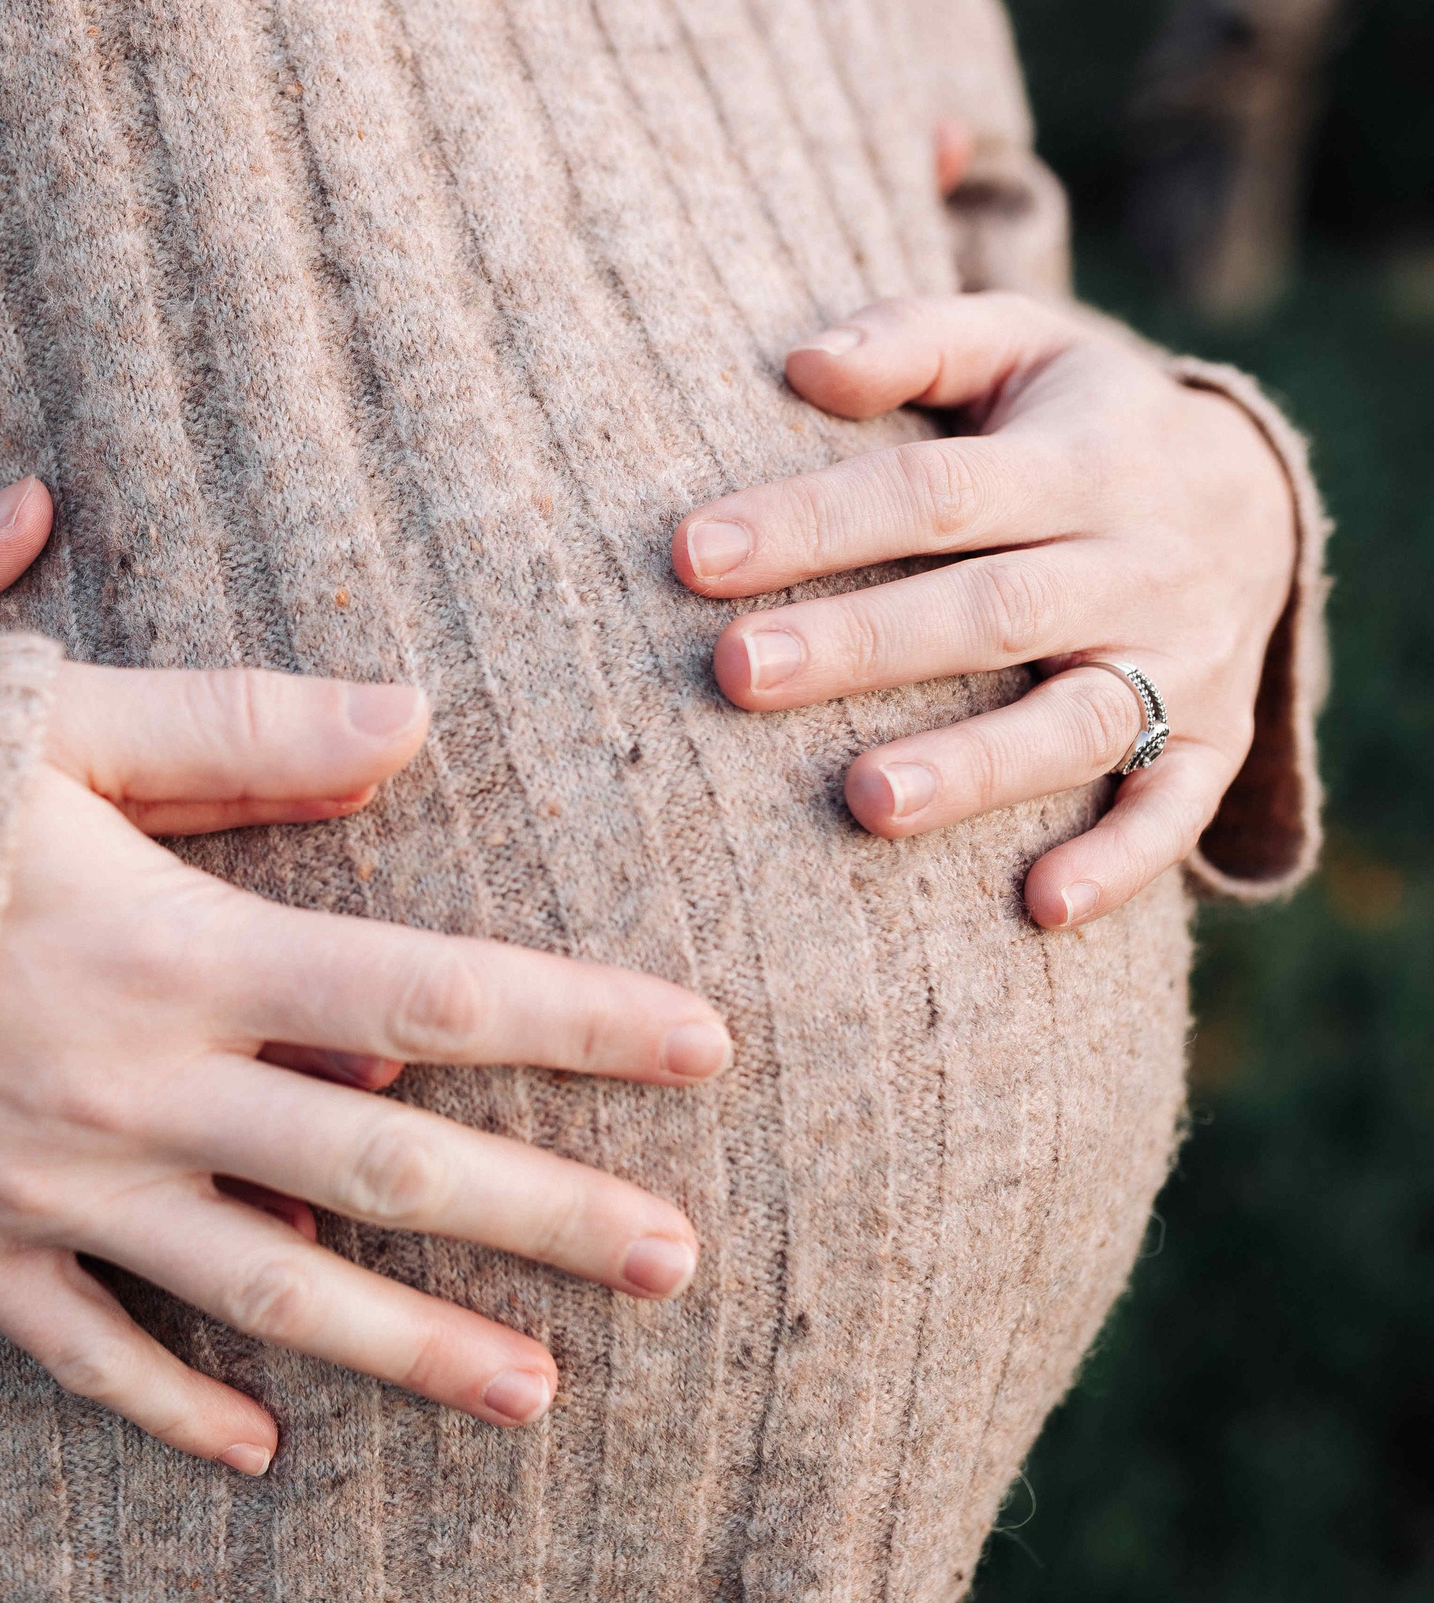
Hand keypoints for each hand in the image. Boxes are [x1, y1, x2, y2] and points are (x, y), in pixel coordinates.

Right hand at [0, 666, 731, 1475]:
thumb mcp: (40, 720)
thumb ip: (234, 723)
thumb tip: (414, 711)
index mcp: (174, 940)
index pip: (425, 986)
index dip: (574, 1018)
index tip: (704, 1048)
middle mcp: (137, 1082)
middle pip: (381, 1163)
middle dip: (540, 1216)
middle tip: (678, 1264)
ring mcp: (51, 1184)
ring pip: (263, 1290)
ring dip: (407, 1347)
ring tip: (535, 1398)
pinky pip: (82, 1352)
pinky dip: (170, 1405)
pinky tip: (259, 1451)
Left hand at [671, 292, 1296, 927]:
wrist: (1263, 493)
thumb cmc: (1078, 421)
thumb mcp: (1018, 348)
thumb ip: (913, 341)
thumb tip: (802, 364)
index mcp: (1080, 460)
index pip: (934, 493)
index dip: (814, 521)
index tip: (693, 554)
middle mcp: (1136, 563)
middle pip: (990, 609)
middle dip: (862, 645)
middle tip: (733, 674)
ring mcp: (1181, 660)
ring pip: (1076, 719)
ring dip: (974, 768)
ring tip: (863, 802)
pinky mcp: (1209, 743)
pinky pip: (1173, 810)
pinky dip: (1119, 862)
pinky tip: (1039, 909)